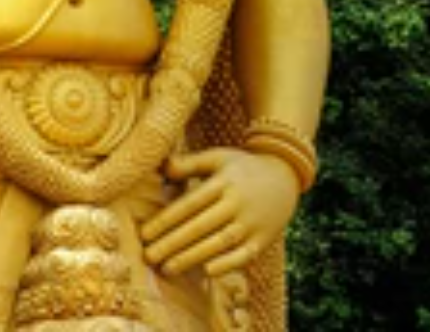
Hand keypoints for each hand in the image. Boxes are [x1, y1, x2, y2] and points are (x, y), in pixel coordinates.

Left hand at [140, 147, 299, 278]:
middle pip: (200, 226)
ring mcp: (252, 223)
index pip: (189, 204)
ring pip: (219, 243)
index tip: (144, 234)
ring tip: (167, 268)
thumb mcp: (217, 157)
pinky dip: (228, 264)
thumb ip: (189, 163)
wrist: (285, 177)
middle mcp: (237, 203)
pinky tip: (207, 272)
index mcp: (223, 182)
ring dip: (193, 257)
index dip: (166, 220)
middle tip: (148, 257)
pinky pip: (245, 255)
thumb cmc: (241, 168)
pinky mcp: (263, 239)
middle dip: (172, 243)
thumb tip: (161, 168)